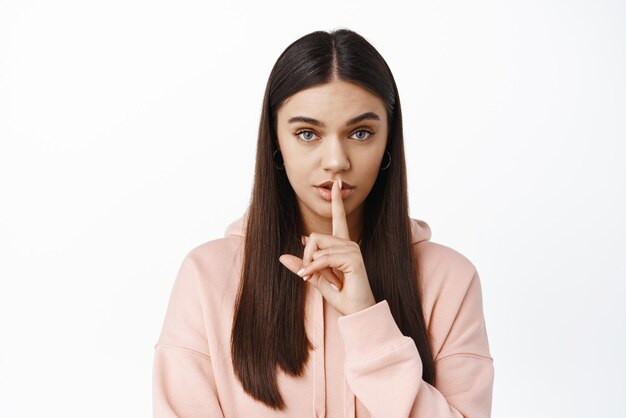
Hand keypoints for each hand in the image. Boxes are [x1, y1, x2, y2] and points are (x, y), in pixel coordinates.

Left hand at [279, 179, 375, 315]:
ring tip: (316, 280)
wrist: (357, 312)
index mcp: (342, 245)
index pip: (339, 218)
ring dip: (311, 266)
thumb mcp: (316, 278)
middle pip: (315, 236)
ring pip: (318, 246)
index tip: (337, 184)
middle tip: (307, 275)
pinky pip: (324, 258)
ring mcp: (352, 250)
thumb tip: (282, 256)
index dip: (336, 200)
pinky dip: (314, 269)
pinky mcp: (353, 259)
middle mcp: (348, 243)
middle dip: (306, 256)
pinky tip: (314, 279)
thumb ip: (303, 266)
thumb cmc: (341, 296)